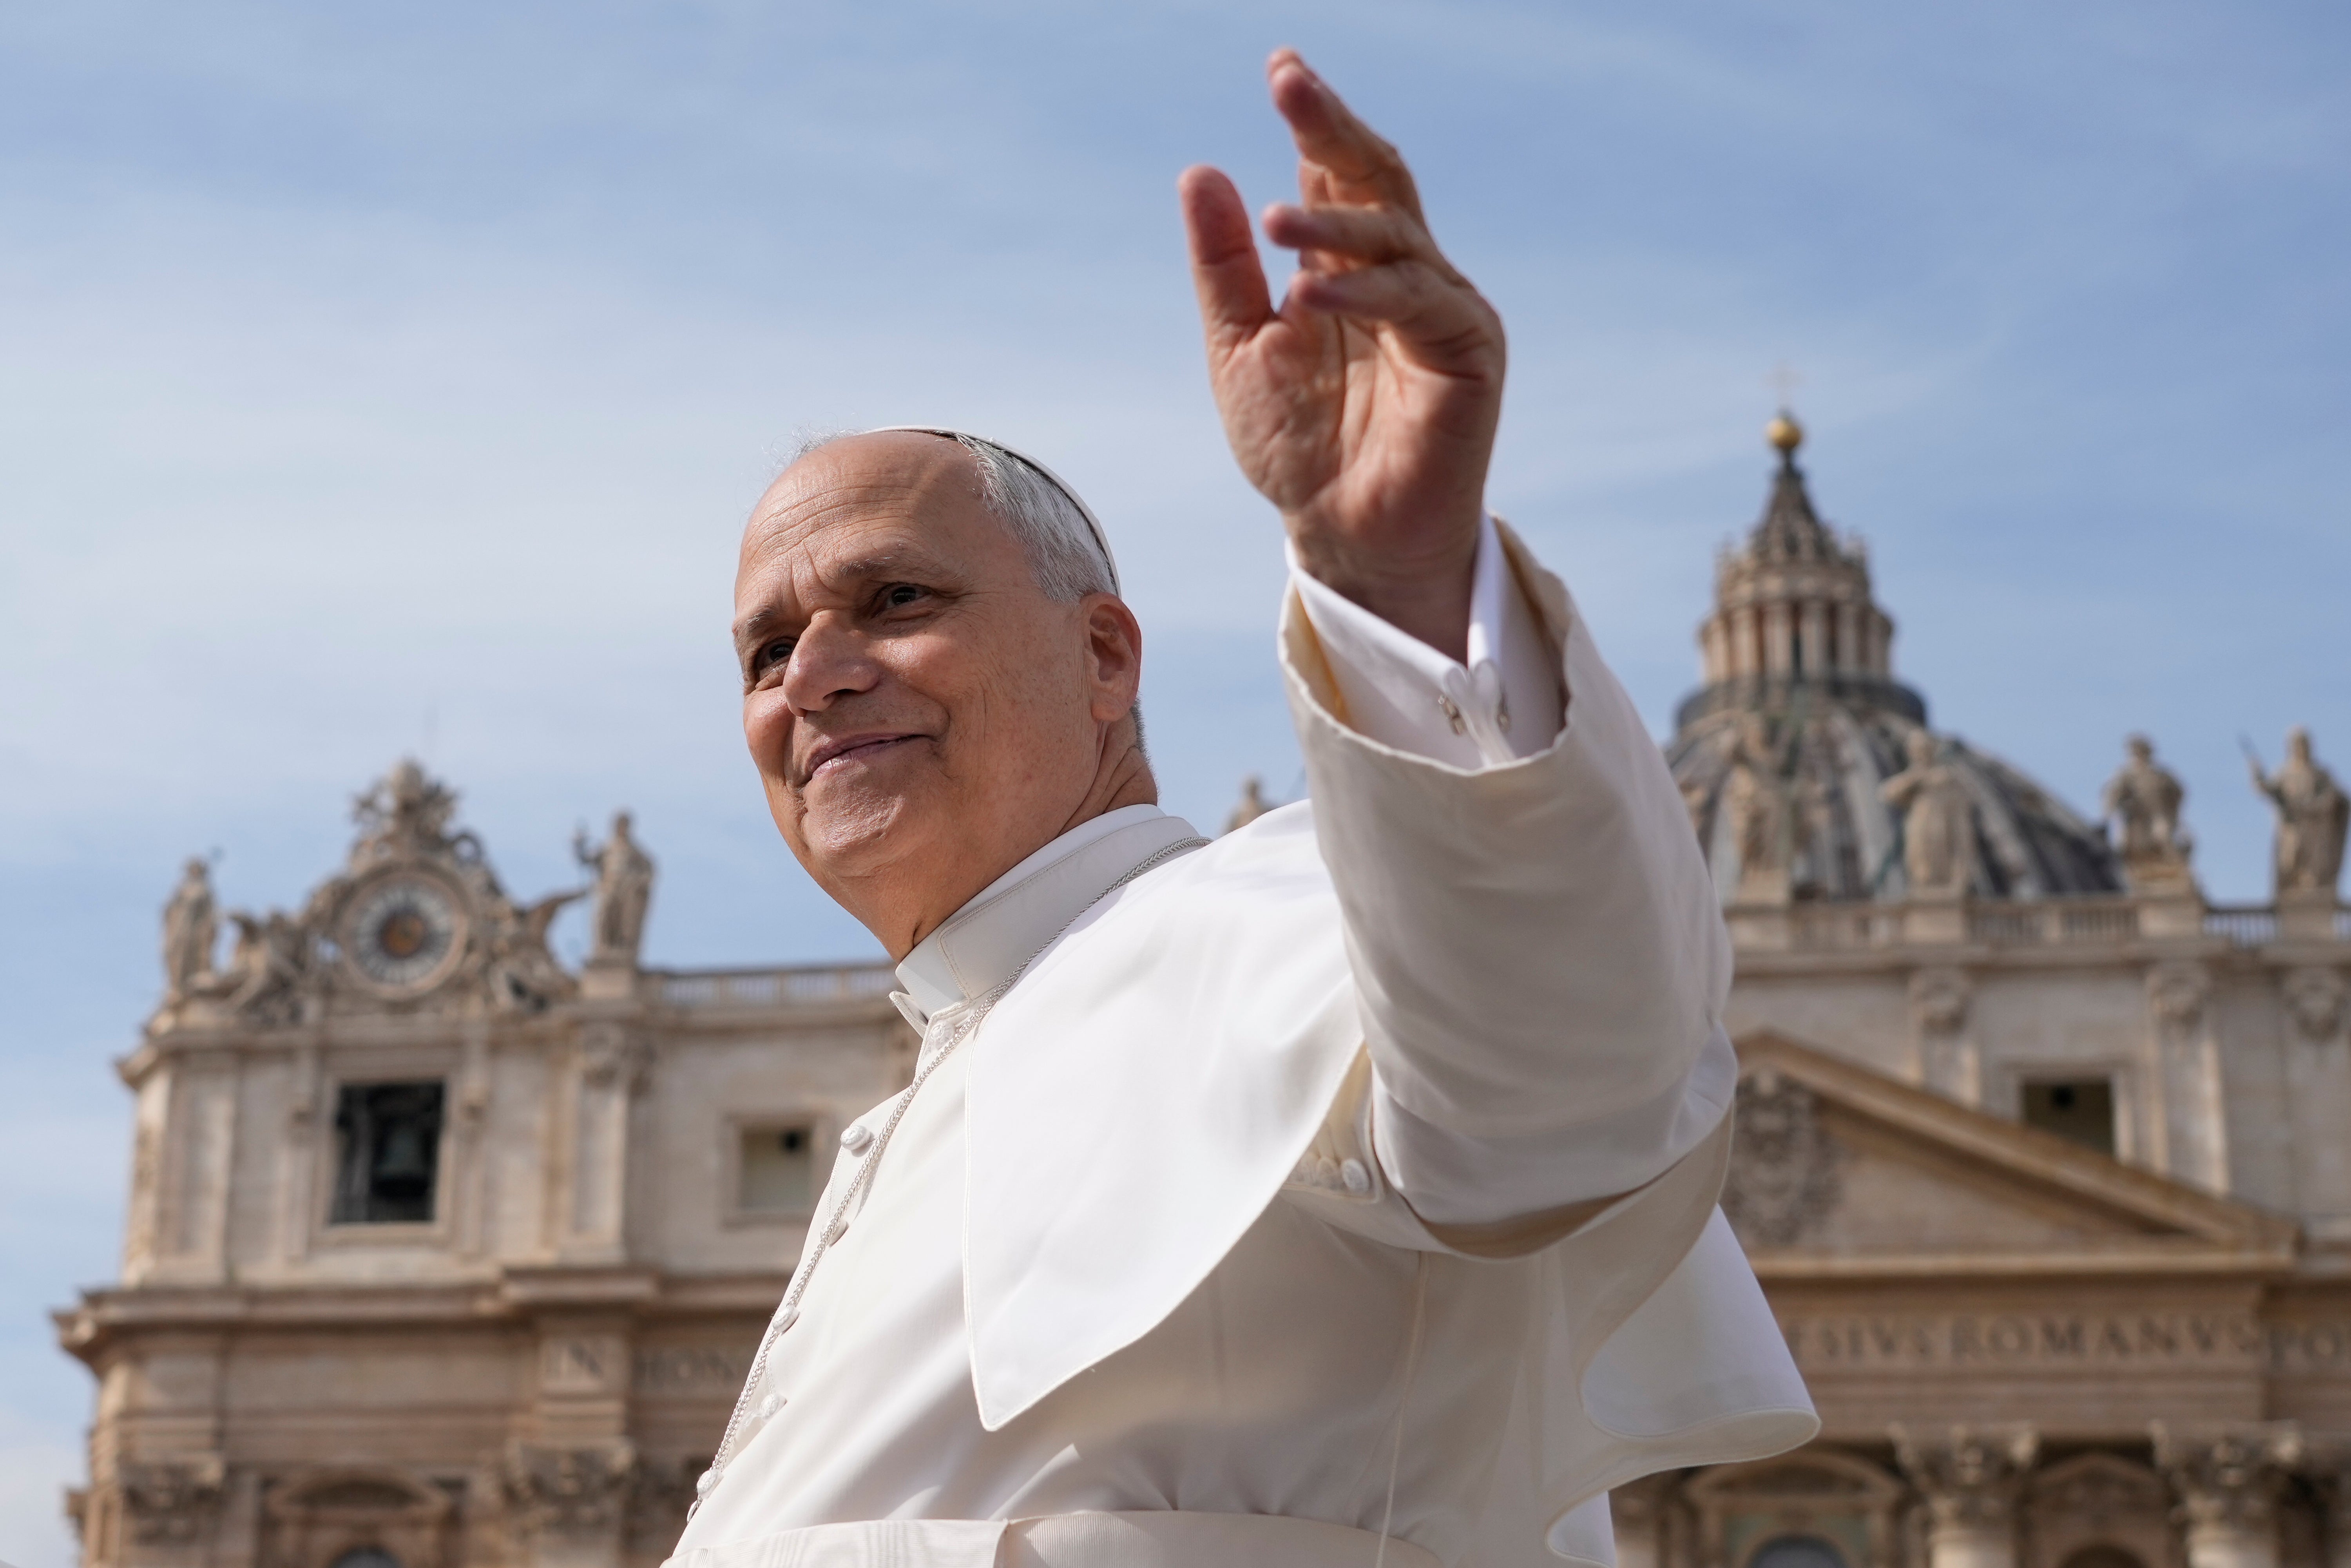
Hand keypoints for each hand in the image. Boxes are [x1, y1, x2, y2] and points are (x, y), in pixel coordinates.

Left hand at [1181, 49, 1505, 659]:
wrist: (1343, 536)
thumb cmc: (1300, 449)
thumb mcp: (1239, 349)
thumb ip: (1225, 269)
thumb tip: (1203, 173)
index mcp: (1352, 266)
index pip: (1336, 175)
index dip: (1315, 122)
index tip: (1283, 67)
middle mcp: (1405, 275)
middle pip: (1378, 178)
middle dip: (1335, 127)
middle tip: (1291, 83)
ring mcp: (1443, 309)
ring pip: (1398, 235)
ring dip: (1337, 225)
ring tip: (1276, 224)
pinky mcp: (1469, 351)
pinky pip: (1418, 303)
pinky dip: (1365, 293)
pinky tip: (1313, 295)